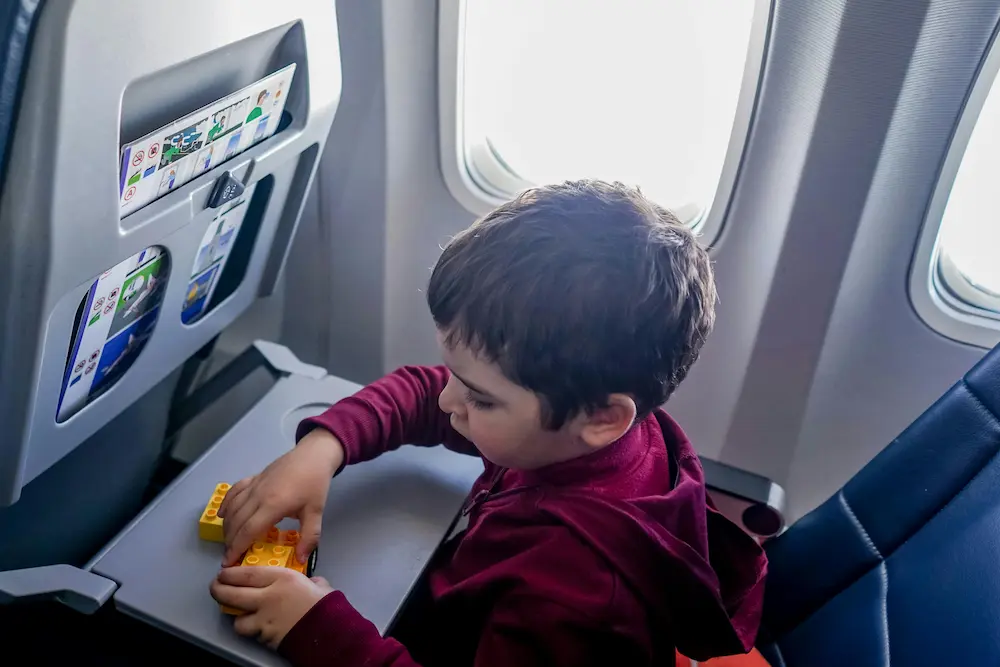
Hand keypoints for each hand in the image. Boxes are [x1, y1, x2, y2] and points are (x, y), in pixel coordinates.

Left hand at [210, 566, 333, 648]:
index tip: (223, 572)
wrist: (330, 632)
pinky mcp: (266, 638)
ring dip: (237, 617)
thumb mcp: (319, 585)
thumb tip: (312, 582)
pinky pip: (253, 634)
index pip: (246, 573)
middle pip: (232, 594)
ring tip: (241, 614)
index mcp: (282, 579)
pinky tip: (259, 628)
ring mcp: (264, 620)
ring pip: (238, 620)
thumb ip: (310, 581)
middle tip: (215, 588)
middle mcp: (268, 597)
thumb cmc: (327, 605)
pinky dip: (254, 631)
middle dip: (218, 590)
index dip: (230, 573)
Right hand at [219, 429, 344, 564]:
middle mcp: (258, 495)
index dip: (236, 548)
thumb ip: (309, 537)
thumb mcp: (316, 512)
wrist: (313, 455)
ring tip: (228, 541)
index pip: (248, 531)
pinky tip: (222, 514)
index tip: (228, 563)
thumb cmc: (315, 484)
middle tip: (229, 556)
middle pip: (236, 522)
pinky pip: (234, 491)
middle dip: (229, 541)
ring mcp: (254, 485)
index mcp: (273, 506)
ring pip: (233, 508)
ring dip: (227, 526)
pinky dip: (226, 504)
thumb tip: (301, 560)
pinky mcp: (254, 477)